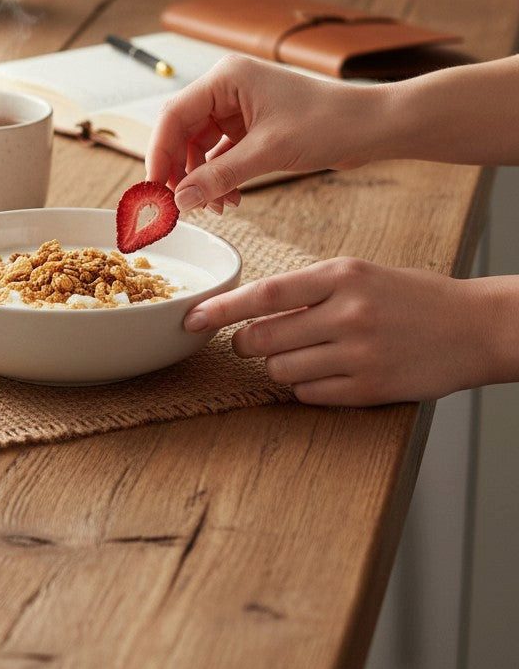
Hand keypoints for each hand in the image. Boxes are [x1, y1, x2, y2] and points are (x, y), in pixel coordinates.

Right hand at [146, 56, 386, 213]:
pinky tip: (228, 200)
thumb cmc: (329, 122)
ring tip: (214, 207)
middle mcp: (227, 88)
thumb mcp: (267, 152)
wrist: (374, 126)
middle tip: (179, 205)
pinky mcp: (251, 127)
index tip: (154, 189)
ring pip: (199, 147)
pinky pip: (220, 155)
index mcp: (226, 78)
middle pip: (182, 132)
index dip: (159, 154)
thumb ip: (218, 176)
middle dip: (180, 171)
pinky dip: (220, 178)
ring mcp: (238, 108)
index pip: (174, 116)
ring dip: (201, 179)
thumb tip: (180, 200)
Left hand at [184, 257, 510, 405]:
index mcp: (341, 275)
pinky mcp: (370, 388)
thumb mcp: (360, 273)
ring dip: (277, 367)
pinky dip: (305, 388)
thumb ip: (308, 288)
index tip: (192, 318)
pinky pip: (308, 395)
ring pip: (280, 370)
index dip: (221, 309)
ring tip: (304, 355)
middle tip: (252, 342)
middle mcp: (348, 313)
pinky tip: (327, 373)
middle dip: (247, 344)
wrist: (476, 326)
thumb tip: (249, 308)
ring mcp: (359, 354)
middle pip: (262, 338)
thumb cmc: (412, 296)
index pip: (264, 294)